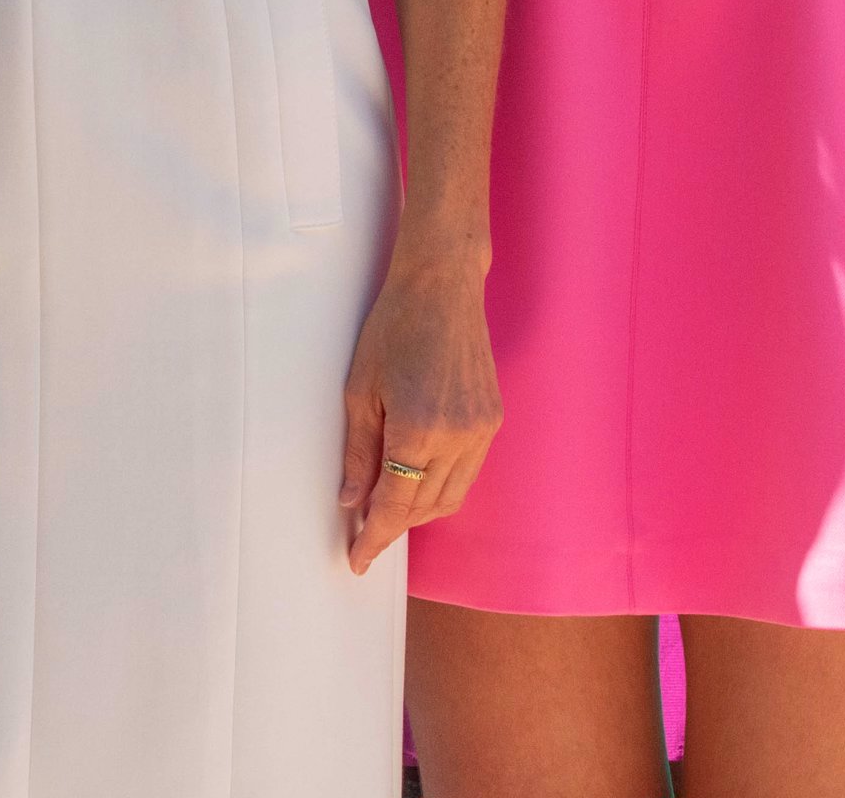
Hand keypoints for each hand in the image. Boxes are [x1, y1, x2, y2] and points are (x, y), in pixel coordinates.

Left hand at [339, 246, 500, 575]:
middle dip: (395, 526)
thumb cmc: (394, 326)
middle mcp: (457, 437)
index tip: (358, 561)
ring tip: (390, 506)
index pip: (396, 507)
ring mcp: (481, 429)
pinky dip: (443, 484)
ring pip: (452, 496)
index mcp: (418, 430)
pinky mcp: (493, 418)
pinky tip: (420, 476)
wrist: (443, 284)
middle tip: (365, 531)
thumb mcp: (361, 389)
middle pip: (425, 508)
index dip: (374, 538)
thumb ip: (358, 451)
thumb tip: (351, 502)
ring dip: (421, 510)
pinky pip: (469, 471)